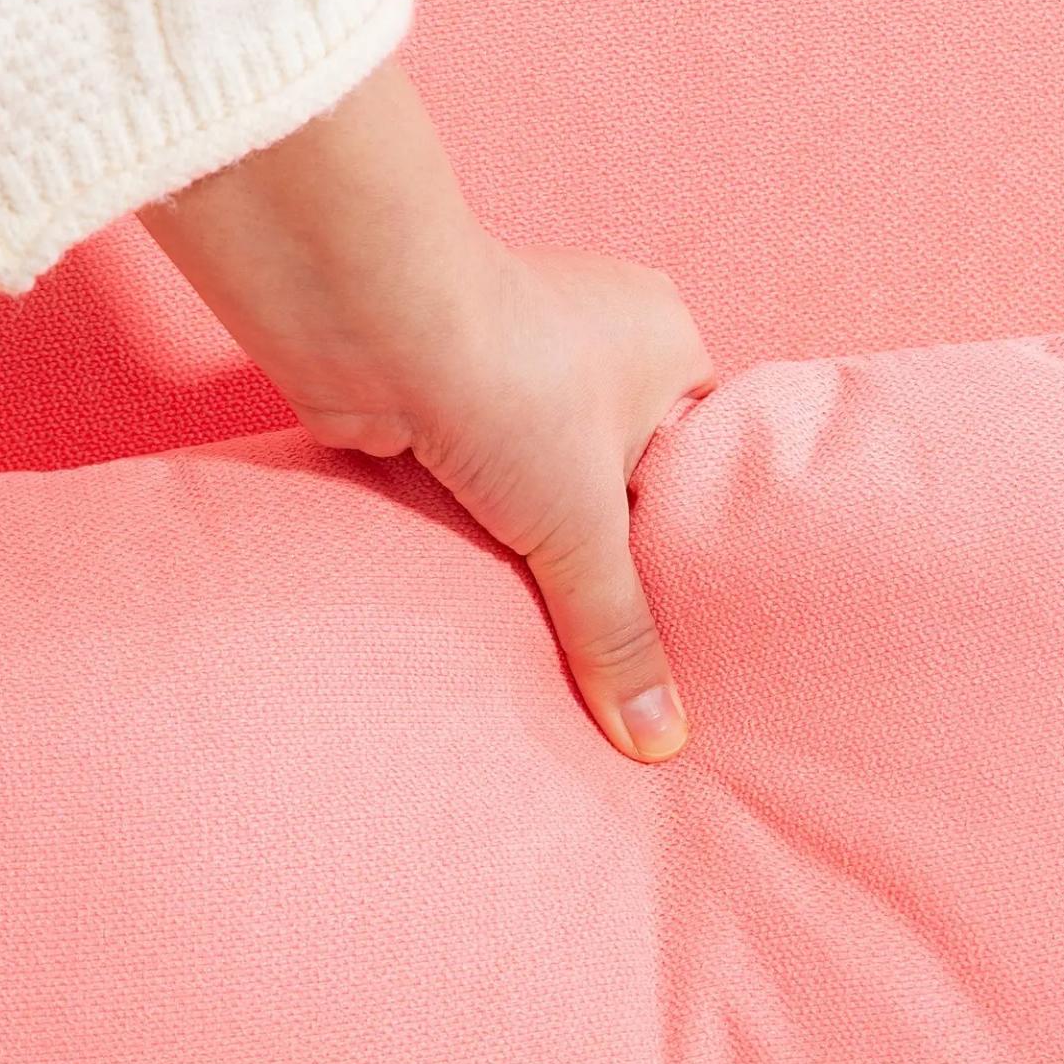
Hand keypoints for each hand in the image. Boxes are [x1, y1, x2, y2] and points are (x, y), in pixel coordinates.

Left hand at [139, 60, 715, 761]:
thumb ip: (620, 634)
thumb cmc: (508, 385)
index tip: (687, 619)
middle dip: (603, 550)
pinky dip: (477, 528)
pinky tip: (483, 583)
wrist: (368, 323)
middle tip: (621, 640)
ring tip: (551, 623)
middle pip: (616, 479)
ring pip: (542, 483)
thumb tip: (659, 740)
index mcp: (666, 344)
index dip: (685, 541)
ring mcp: (514, 365)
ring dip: (533, 541)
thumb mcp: (585, 528)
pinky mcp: (443, 394)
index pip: (695, 464)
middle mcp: (596, 340)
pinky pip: (479, 481)